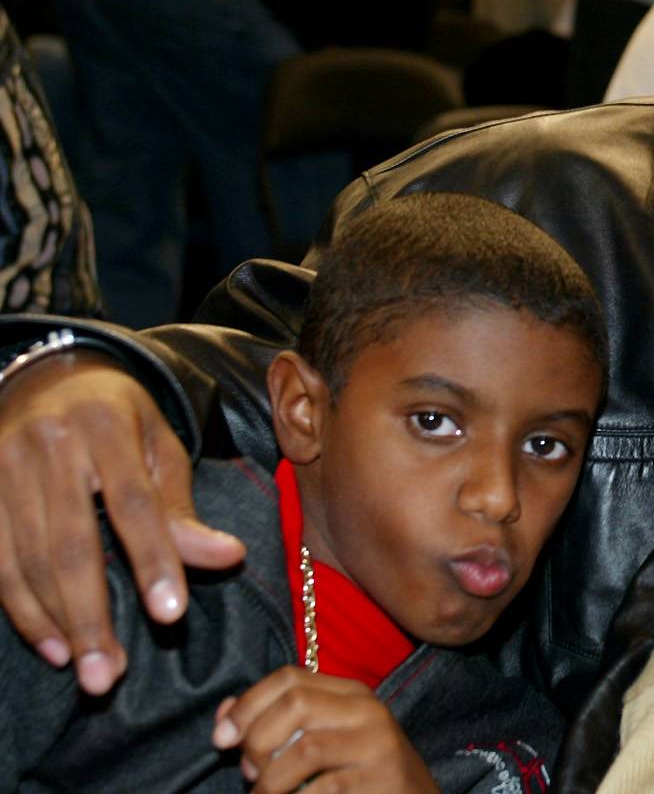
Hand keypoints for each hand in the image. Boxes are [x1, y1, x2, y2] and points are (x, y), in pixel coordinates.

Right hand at [0, 356, 244, 694]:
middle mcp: (48, 445)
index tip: (171, 614)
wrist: (49, 381)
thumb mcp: (161, 448)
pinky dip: (22, 611)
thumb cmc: (121, 422)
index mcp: (107, 426)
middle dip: (91, 616)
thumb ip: (182, 508)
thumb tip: (227, 558)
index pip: (134, 504)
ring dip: (57, 624)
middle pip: (70, 545)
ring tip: (90, 669)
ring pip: (26, 562)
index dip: (153, 560)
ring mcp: (1, 468)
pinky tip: (52, 645)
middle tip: (109, 676)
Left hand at [214, 667, 435, 792]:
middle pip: (296, 703)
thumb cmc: (356, 777)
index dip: (247, 705)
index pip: (289, 678)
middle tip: (251, 774)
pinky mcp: (382, 779)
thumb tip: (224, 717)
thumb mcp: (319, 742)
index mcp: (350, 693)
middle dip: (257, 742)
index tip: (222, 738)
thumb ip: (274, 726)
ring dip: (270, 782)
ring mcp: (377, 744)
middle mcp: (366, 710)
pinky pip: (322, 789)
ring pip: (306, 748)